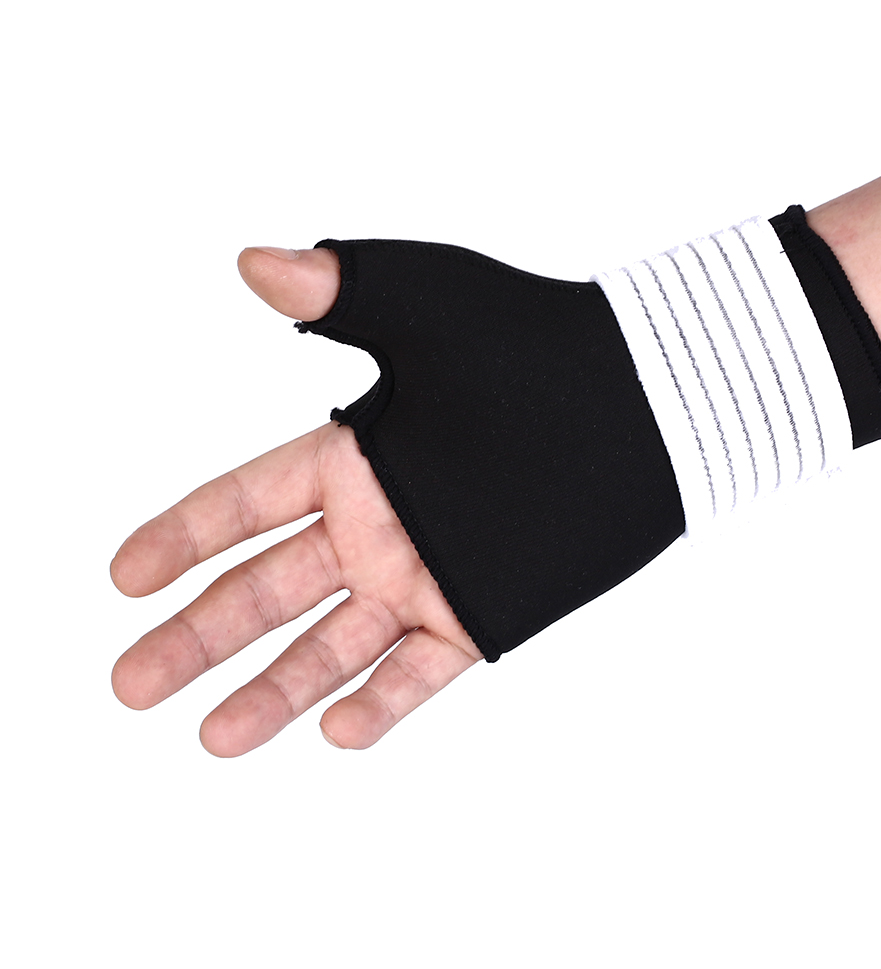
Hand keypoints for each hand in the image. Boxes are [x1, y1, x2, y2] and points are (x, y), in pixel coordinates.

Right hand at [110, 247, 482, 755]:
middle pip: (265, 589)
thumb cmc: (531, 340)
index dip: (180, 537)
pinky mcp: (483, 613)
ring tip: (213, 737)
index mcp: (351, 458)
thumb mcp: (429, 307)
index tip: (121, 576)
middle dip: (196, 634)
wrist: (640, 402)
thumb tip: (253, 261)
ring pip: (332, 644)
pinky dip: (382, 701)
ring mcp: (427, 575)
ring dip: (273, 690)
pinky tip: (337, 731)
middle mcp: (376, 525)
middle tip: (129, 682)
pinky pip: (422, 670)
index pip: (242, 504)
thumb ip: (342, 292)